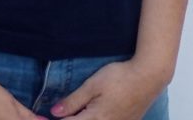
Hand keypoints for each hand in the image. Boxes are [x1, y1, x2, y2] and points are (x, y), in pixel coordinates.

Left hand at [49, 60, 163, 118]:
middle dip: (69, 119)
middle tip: (60, 111)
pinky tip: (88, 113)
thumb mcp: (92, 86)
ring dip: (79, 119)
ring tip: (71, 113)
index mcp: (96, 119)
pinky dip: (93, 119)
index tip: (43, 116)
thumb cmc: (120, 78)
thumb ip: (73, 101)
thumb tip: (55, 113)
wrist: (149, 77)